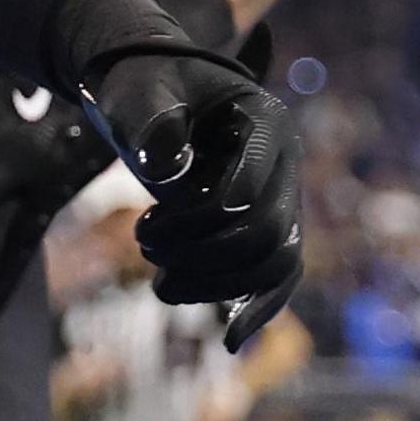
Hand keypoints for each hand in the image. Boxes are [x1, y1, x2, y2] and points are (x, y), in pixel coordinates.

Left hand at [83, 40, 301, 351]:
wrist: (144, 86)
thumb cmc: (139, 80)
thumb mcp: (136, 90)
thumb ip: (150, 122)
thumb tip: (166, 173)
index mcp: (266, 123)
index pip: (251, 190)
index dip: (204, 218)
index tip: (148, 226)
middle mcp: (282, 163)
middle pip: (267, 235)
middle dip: (204, 256)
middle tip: (143, 245)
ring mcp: (277, 195)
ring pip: (273, 263)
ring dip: (217, 284)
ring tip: (158, 284)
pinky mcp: (262, 222)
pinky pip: (275, 275)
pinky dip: (256, 307)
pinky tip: (230, 340)